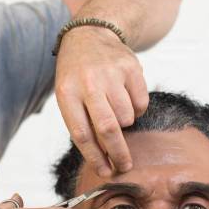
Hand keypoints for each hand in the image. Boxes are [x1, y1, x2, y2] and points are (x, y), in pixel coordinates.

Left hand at [55, 26, 148, 176]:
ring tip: (116, 112)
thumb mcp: (68, 96)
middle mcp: (88, 82)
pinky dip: (136, 109)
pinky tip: (125, 96)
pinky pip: (141, 103)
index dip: (95, 158)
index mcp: (67, 94)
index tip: (106, 172)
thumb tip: (103, 160)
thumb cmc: (76, 77)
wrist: (89, 35)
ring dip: (125, 124)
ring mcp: (111, 74)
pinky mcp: (131, 67)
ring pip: (127, 117)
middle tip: (125, 166)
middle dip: (118, 153)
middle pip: (107, 128)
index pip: (81, 134)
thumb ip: (82, 123)